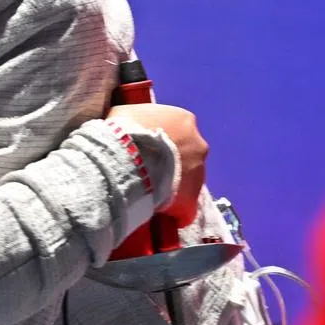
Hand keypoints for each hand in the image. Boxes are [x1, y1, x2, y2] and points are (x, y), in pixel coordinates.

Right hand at [107, 104, 207, 224]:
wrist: (126, 160)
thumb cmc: (124, 131)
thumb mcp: (125, 113)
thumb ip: (138, 119)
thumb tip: (133, 125)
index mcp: (184, 120)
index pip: (179, 130)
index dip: (162, 141)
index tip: (148, 148)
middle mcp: (199, 145)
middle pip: (187, 156)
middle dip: (171, 164)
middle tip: (148, 169)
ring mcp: (200, 174)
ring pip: (187, 181)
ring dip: (171, 185)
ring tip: (147, 189)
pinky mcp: (192, 201)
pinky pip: (183, 209)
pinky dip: (172, 211)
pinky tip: (155, 210)